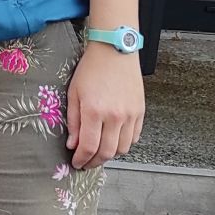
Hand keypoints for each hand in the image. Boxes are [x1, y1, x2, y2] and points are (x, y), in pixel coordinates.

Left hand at [66, 41, 143, 168]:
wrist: (115, 51)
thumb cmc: (91, 69)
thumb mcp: (74, 93)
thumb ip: (73, 121)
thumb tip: (73, 145)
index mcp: (94, 111)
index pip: (89, 146)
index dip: (81, 160)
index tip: (76, 163)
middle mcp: (115, 116)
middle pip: (107, 152)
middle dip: (94, 162)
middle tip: (86, 163)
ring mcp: (130, 115)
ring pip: (122, 148)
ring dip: (110, 155)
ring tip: (99, 152)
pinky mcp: (140, 112)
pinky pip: (134, 138)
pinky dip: (124, 144)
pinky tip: (113, 140)